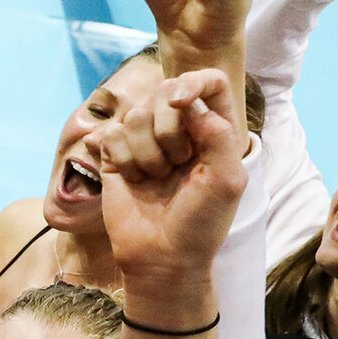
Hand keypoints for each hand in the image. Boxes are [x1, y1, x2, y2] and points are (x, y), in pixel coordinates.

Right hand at [95, 68, 246, 288]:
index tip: (182, 102)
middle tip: (177, 164)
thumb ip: (219, 135)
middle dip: (167, 128)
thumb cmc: (201, 223)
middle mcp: (179, 130)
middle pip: (164, 92)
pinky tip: (132, 179)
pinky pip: (110, 134)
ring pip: (134, 114)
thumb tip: (189, 105)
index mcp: (213, 130)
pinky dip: (122, 158)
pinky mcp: (115, 156)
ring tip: (155, 178)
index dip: (194, 81)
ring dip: (145, 151)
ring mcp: (145, 141)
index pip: (209, 82)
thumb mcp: (227, 180)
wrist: (160, 257)